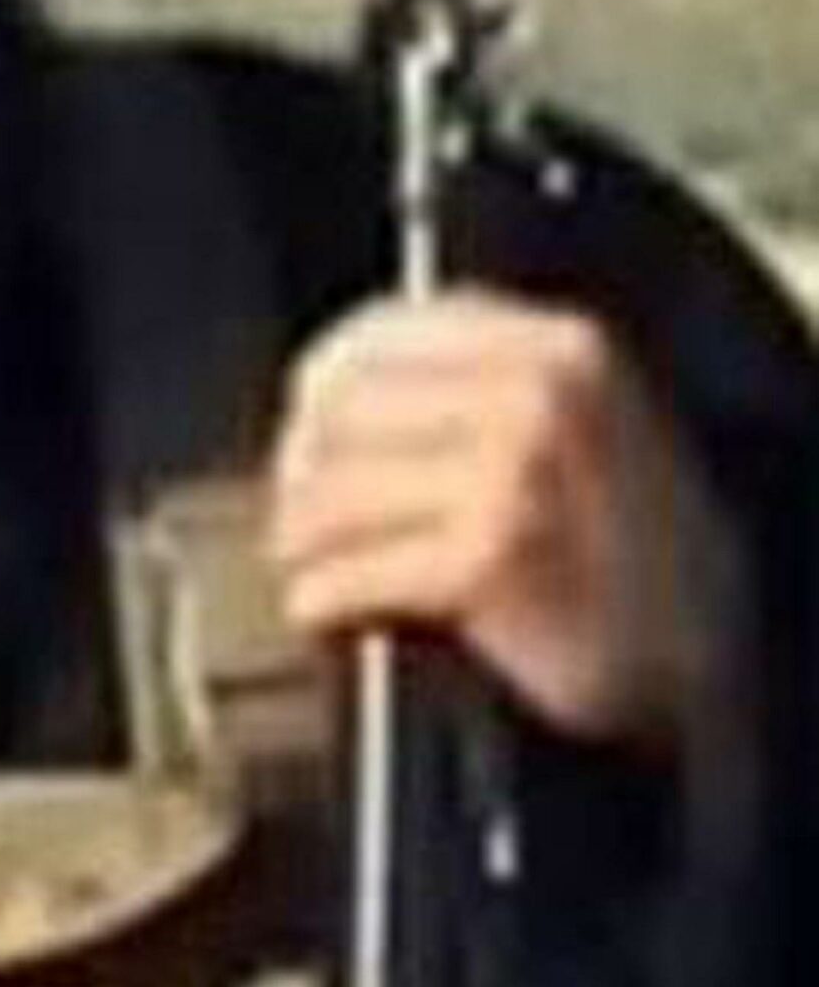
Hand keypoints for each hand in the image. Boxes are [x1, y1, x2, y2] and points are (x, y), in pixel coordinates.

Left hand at [268, 290, 744, 747]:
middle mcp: (537, 392)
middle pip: (338, 414)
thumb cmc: (616, 543)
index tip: (300, 431)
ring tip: (305, 568)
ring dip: (300, 544)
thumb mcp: (569, 423)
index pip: (376, 336)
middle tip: (295, 520)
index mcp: (552, 345)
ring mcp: (515, 471)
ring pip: (332, 492)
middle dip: (301, 476)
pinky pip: (352, 570)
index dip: (319, 390)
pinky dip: (321, 598)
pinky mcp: (491, 557)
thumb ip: (468, 384)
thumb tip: (321, 394)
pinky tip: (323, 610)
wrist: (691, 649)